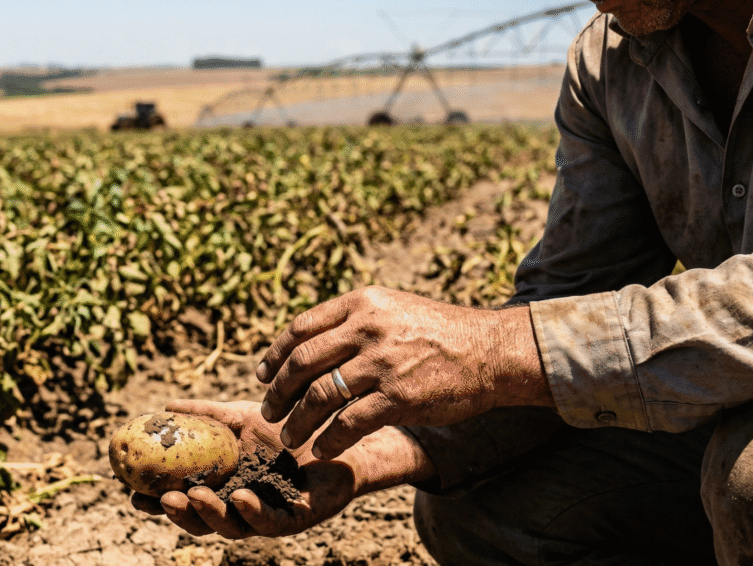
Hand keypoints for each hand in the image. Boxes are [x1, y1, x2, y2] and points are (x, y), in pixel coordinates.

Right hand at [129, 400, 356, 538]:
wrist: (338, 431)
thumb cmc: (290, 427)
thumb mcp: (242, 417)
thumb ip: (206, 415)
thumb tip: (163, 407)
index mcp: (222, 486)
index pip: (183, 499)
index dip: (156, 501)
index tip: (131, 492)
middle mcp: (240, 505)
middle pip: (201, 521)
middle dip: (178, 514)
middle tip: (161, 499)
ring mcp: (266, 515)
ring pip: (231, 526)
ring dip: (209, 514)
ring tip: (193, 497)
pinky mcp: (295, 519)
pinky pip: (271, 523)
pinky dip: (253, 513)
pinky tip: (241, 497)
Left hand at [256, 286, 551, 459]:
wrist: (489, 350)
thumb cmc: (437, 332)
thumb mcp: (392, 309)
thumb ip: (352, 321)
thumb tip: (306, 343)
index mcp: (362, 303)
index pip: (301, 328)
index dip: (275, 355)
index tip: (263, 376)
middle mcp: (368, 328)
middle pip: (303, 362)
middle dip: (279, 391)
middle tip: (269, 411)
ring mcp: (382, 363)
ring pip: (320, 396)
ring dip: (298, 420)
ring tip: (290, 437)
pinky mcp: (399, 397)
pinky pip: (349, 424)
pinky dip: (330, 440)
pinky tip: (323, 449)